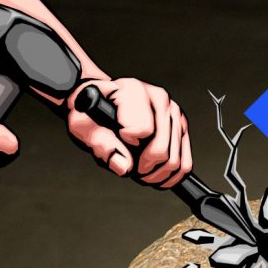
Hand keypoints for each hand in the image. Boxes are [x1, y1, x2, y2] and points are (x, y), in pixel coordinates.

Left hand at [66, 78, 191, 187]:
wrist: (102, 104)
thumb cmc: (91, 112)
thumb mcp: (83, 126)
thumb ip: (102, 145)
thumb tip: (125, 166)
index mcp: (134, 91)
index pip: (144, 130)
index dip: (129, 145)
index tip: (119, 139)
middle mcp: (159, 98)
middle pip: (162, 149)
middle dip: (145, 168)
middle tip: (131, 168)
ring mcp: (174, 113)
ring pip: (175, 160)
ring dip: (157, 174)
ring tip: (142, 172)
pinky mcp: (182, 128)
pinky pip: (185, 163)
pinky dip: (170, 176)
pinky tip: (156, 174)